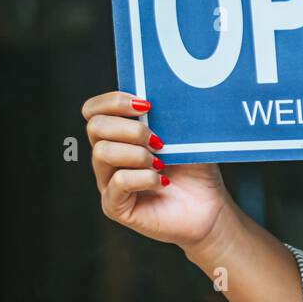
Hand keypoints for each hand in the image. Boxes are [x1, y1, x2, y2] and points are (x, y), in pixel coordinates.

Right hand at [82, 91, 230, 251]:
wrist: (209, 208)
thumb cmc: (196, 170)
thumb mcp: (185, 136)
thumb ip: (169, 115)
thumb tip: (161, 93)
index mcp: (119, 135)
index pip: (93, 111)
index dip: (113, 101)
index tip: (146, 104)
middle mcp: (107, 158)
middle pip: (95, 127)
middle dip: (131, 128)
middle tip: (159, 140)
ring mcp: (108, 182)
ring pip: (103, 153)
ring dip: (137, 154)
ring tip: (161, 163)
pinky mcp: (115, 206)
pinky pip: (118, 182)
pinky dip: (144, 178)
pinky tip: (164, 182)